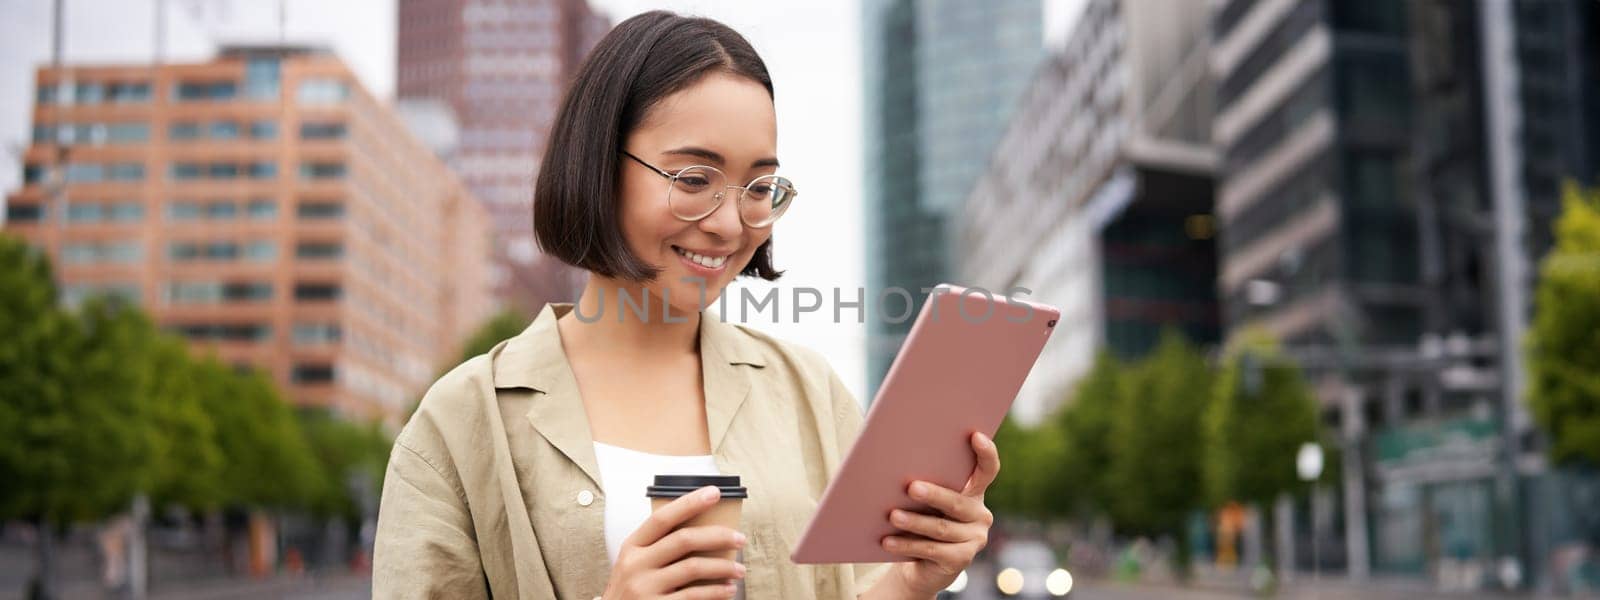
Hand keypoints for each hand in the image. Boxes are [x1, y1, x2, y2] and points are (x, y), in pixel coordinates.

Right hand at [601, 486, 746, 598]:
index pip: (662, 518)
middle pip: (684, 540)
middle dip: (718, 536)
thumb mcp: (635, 564)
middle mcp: (636, 564)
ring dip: (723, 567)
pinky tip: (727, 590)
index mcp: (632, 547)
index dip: (689, 503)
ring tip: (739, 569)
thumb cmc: (630, 592)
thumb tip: (703, 533)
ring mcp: (645, 587)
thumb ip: (658, 548)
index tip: (714, 493)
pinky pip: (694, 595)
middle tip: (740, 538)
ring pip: (693, 567)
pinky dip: (716, 591)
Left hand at [880, 432, 998, 597]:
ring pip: (941, 528)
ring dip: (914, 522)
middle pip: (957, 502)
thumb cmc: (920, 519)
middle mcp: (980, 514)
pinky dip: (907, 545)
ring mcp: (975, 539)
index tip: (974, 435)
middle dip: (934, 494)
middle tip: (911, 487)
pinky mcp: (961, 560)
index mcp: (974, 492)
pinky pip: (932, 550)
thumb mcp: (925, 501)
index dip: (986, 452)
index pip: (988, 469)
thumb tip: (893, 464)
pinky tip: (887, 541)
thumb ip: (923, 482)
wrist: (923, 565)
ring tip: (892, 516)